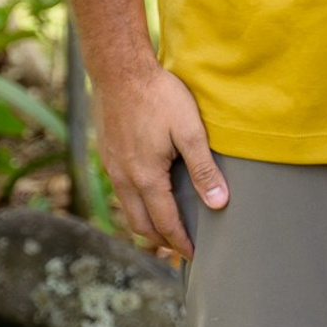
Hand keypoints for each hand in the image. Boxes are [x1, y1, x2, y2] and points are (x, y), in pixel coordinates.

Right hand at [93, 63, 228, 259]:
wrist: (119, 70)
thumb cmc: (160, 96)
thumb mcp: (190, 131)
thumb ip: (204, 169)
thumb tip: (219, 203)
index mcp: (145, 177)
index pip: (165, 223)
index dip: (181, 243)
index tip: (195, 256)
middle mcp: (123, 178)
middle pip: (141, 225)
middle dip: (162, 241)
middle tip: (183, 248)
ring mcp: (112, 167)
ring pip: (128, 209)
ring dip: (148, 223)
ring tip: (168, 227)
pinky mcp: (108, 154)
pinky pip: (121, 191)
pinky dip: (137, 203)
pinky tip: (151, 194)